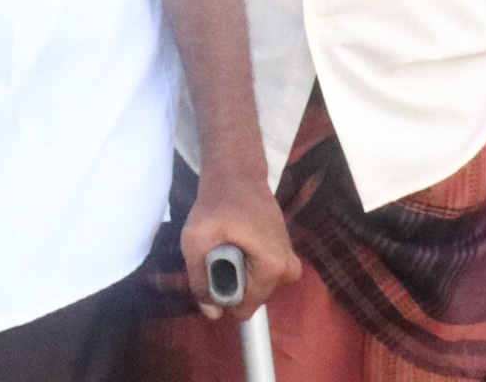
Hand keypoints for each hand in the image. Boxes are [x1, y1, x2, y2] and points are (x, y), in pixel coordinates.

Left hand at [174, 170, 298, 320]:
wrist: (237, 173)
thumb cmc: (216, 202)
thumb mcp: (195, 240)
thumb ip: (199, 280)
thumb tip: (211, 313)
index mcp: (274, 268)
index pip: (245, 309)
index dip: (220, 295)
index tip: (211, 265)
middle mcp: (289, 269)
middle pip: (251, 299)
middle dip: (229, 281)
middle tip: (218, 249)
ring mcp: (290, 263)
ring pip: (254, 288)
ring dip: (236, 272)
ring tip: (228, 243)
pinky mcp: (285, 256)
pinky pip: (259, 276)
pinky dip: (244, 264)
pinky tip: (236, 242)